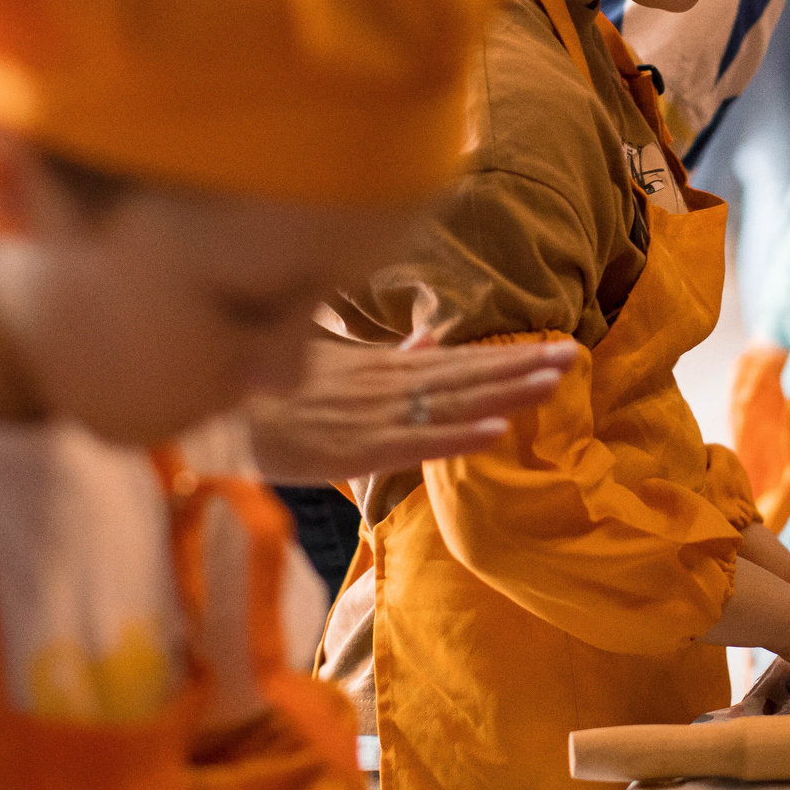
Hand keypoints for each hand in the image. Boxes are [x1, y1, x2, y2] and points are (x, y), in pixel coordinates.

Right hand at [246, 335, 575, 482]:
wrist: (212, 411)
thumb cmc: (266, 388)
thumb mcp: (330, 360)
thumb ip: (384, 354)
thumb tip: (427, 341)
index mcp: (384, 369)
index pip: (460, 361)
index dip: (511, 356)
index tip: (560, 348)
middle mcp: (386, 387)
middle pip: (467, 376)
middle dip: (523, 367)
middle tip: (576, 355)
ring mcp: (374, 417)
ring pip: (451, 403)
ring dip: (503, 393)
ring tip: (553, 382)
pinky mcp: (354, 449)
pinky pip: (414, 443)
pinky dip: (455, 437)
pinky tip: (493, 432)